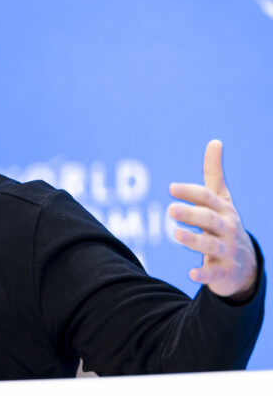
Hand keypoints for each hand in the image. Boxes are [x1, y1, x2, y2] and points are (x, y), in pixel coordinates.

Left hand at [168, 140, 256, 298]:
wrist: (245, 266)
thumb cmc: (225, 225)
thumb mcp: (222, 200)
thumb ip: (214, 174)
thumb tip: (214, 141)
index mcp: (224, 211)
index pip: (208, 199)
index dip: (191, 193)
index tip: (171, 188)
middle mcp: (228, 230)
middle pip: (210, 220)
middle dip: (191, 214)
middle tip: (170, 209)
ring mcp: (227, 252)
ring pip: (211, 246)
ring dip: (194, 240)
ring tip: (175, 234)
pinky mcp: (224, 273)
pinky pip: (215, 274)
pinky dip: (204, 275)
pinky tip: (191, 274)